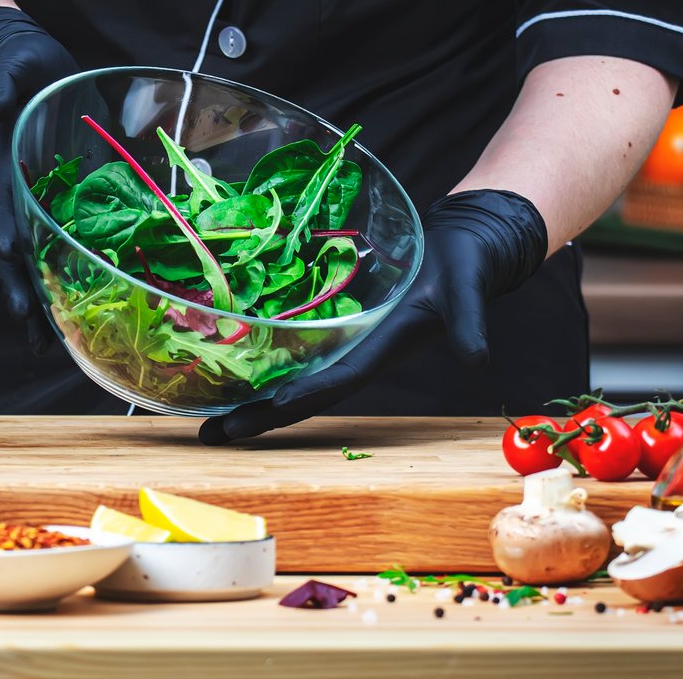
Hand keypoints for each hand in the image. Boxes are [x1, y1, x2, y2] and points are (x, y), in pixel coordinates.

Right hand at [0, 7, 77, 351]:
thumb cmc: (12, 67)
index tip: (10, 256)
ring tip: (49, 346)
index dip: (4, 230)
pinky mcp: (59, 201)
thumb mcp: (7, 69)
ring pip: (35, 259)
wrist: (24, 69)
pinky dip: (69, 277)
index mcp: (1, 167)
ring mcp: (36, 202)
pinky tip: (82, 309)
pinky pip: (64, 245)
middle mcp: (16, 194)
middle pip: (13, 251)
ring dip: (42, 300)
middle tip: (33, 337)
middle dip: (21, 290)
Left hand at [198, 189, 546, 443]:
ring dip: (253, 398)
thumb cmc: (466, 267)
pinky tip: (232, 361)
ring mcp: (348, 342)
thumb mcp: (469, 290)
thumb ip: (469, 323)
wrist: (467, 248)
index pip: (338, 381)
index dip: (305, 396)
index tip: (269, 410)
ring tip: (204, 414)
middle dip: (259, 417)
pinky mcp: (341, 325)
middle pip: (304, 394)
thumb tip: (478, 357)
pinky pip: (297, 351)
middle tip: (208, 435)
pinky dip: (266, 361)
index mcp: (384, 350)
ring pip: (295, 378)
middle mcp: (359, 353)